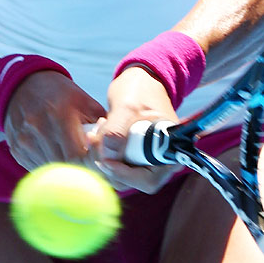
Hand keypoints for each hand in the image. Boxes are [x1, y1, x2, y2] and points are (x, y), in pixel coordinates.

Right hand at [3, 70, 105, 171]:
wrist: (24, 85)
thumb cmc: (61, 94)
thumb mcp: (85, 101)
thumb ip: (101, 126)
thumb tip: (114, 151)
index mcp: (59, 115)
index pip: (76, 155)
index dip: (89, 163)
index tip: (97, 160)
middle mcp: (38, 129)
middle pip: (63, 166)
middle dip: (79, 169)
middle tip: (89, 165)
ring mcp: (24, 141)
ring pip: (50, 170)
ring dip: (64, 170)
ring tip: (73, 158)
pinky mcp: (16, 150)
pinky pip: (37, 168)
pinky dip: (50, 166)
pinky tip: (56, 154)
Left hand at [90, 66, 181, 193]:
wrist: (140, 80)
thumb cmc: (139, 90)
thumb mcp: (127, 106)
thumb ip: (117, 131)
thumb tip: (107, 158)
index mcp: (170, 151)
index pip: (147, 179)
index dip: (124, 174)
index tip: (104, 160)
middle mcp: (160, 161)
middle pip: (131, 182)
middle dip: (107, 164)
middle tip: (94, 139)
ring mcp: (145, 160)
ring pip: (119, 176)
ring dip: (101, 158)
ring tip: (97, 131)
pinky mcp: (132, 158)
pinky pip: (114, 166)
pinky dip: (101, 155)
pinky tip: (97, 134)